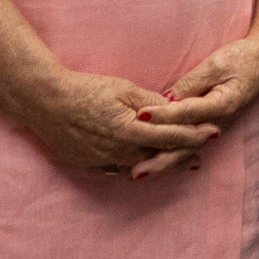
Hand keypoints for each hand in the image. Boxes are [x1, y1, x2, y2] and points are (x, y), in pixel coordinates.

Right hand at [8, 66, 218, 177]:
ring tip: (180, 163)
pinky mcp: (88, 165)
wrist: (46, 102)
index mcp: (130, 130)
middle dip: (182, 155)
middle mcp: (118, 151)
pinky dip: (135, 167)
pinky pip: (118, 170)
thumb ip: (150, 102)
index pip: (171, 136)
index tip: (212, 134)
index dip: (194, 135)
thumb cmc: (86, 89)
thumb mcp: (124, 89)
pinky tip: (145, 165)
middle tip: (201, 156)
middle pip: (159, 157)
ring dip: (160, 165)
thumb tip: (172, 109)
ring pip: (139, 166)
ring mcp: (102, 160)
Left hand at [138, 28, 258, 170]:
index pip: (186, 112)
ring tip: (139, 174)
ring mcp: (216, 128)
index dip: (162, 114)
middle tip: (134, 171)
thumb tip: (164, 101)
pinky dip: (171, 155)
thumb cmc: (242, 58)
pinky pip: (189, 144)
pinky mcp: (211, 127)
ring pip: (187, 150)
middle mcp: (220, 123)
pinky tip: (153, 162)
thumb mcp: (215, 64)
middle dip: (160, 159)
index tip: (139, 115)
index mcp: (224, 104)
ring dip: (163, 163)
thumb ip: (190, 84)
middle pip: (186, 145)